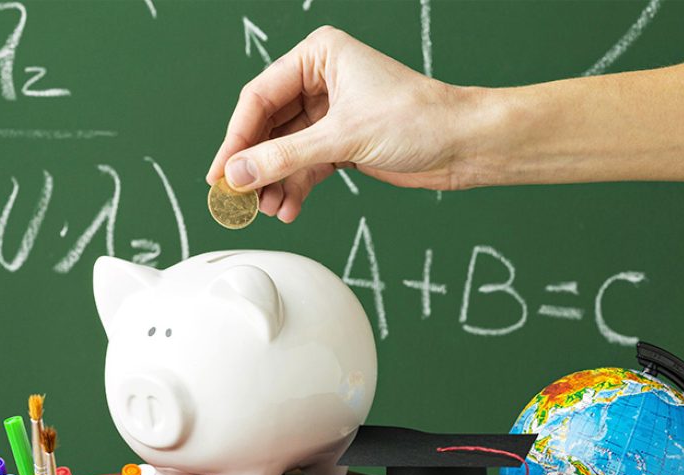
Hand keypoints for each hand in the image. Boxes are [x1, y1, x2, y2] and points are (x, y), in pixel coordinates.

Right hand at [206, 26, 472, 222]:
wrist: (463, 144)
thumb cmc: (417, 119)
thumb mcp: (342, 138)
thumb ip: (285, 157)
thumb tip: (238, 174)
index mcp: (318, 56)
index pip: (260, 97)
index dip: (237, 138)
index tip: (220, 173)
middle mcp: (321, 81)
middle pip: (269, 127)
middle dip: (255, 166)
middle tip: (237, 198)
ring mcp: (332, 114)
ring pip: (286, 151)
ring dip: (275, 183)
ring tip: (266, 210)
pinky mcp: (343, 143)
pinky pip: (306, 166)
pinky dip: (296, 188)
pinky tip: (288, 209)